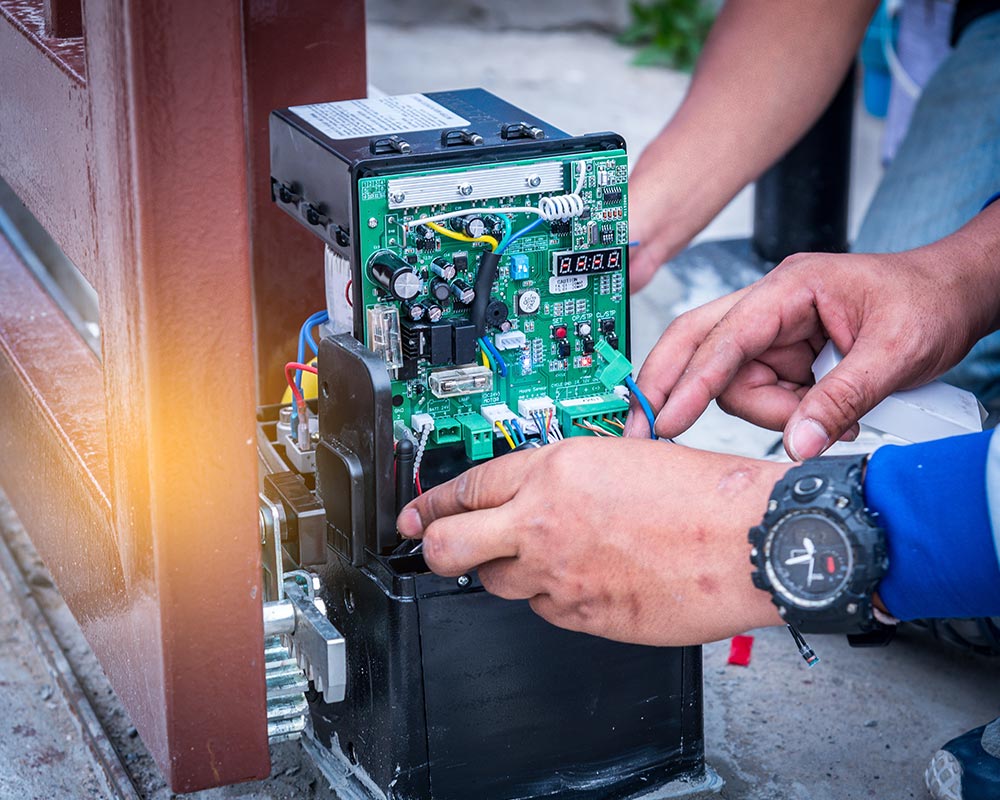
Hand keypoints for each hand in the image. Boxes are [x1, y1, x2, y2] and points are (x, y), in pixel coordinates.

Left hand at [397, 438, 785, 645]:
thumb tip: (531, 495)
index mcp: (554, 469)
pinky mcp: (580, 615)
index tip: (420, 512)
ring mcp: (558, 574)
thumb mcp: (619, 456)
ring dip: (509, 572)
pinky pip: (545, 610)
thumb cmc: (701, 494)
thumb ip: (563, 477)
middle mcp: (544, 521)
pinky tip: (589, 580)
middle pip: (449, 545)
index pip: (468, 487)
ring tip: (550, 559)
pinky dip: (554, 598)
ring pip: (497, 583)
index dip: (434, 502)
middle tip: (433, 544)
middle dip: (433, 546)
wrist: (746, 540)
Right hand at [624, 240, 999, 458]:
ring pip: (732, 383)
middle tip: (650, 427)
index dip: (691, 381)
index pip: (724, 337)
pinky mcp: (783, 356)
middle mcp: (771, 308)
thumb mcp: (894, 352)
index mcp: (789, 288)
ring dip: (768, 414)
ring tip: (827, 419)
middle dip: (673, 386)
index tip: (666, 420)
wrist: (954, 296)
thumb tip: (799, 445)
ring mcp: (774, 333)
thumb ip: (842, 398)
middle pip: (698, 345)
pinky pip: (759, 393)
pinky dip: (783, 415)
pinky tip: (822, 416)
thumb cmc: (927, 302)